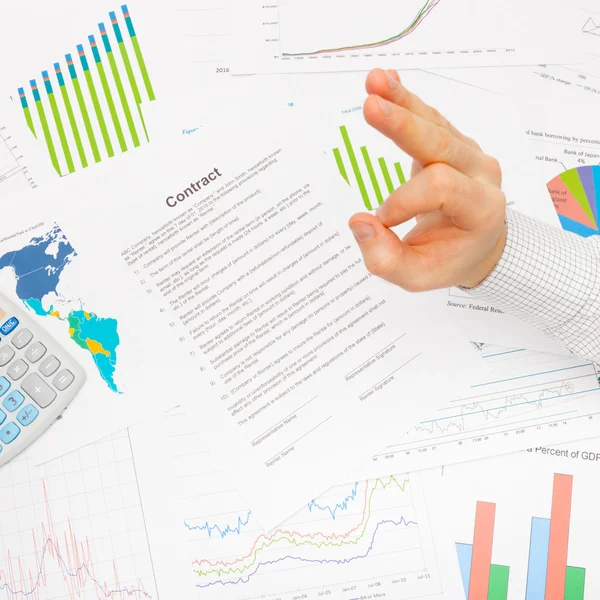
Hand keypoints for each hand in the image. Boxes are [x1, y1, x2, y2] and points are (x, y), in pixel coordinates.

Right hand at [348, 69, 506, 290]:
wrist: (480, 246)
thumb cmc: (447, 260)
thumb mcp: (416, 276)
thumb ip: (386, 259)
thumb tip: (359, 223)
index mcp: (480, 208)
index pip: (440, 187)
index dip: (402, 199)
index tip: (381, 220)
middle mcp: (481, 174)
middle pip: (441, 142)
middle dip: (402, 125)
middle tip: (370, 106)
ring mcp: (470, 155)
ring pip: (435, 123)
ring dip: (402, 102)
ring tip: (374, 80)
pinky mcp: (454, 144)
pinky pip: (432, 119)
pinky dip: (407, 101)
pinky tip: (387, 80)